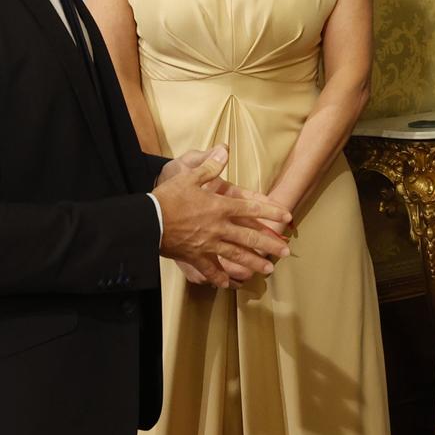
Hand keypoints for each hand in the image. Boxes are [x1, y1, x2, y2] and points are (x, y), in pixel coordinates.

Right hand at [153, 146, 292, 288]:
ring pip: (236, 256)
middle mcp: (219, 227)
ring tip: (267, 269)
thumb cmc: (169, 197)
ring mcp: (208, 244)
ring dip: (253, 263)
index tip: (287, 216)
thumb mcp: (189, 176)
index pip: (251, 209)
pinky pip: (209, 270)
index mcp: (220, 207)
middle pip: (249, 237)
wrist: (148, 221)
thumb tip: (225, 150)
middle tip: (286, 252)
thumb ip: (210, 166)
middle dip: (269, 244)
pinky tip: (228, 284)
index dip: (271, 212)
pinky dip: (219, 277)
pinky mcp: (194, 256)